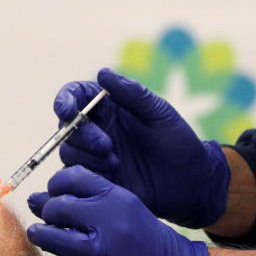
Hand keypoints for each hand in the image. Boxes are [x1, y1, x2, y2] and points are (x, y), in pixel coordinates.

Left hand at [9, 166, 207, 255]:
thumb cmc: (145, 238)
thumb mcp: (125, 206)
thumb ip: (87, 199)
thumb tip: (37, 197)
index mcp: (116, 198)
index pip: (71, 178)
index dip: (55, 185)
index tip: (54, 194)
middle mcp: (109, 222)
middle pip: (58, 207)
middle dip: (47, 211)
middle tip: (48, 219)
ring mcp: (103, 254)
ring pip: (54, 237)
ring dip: (40, 235)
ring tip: (39, 235)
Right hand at [55, 68, 229, 228]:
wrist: (190, 183)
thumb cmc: (178, 142)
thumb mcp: (159, 114)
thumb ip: (132, 93)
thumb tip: (102, 73)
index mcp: (109, 107)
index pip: (75, 96)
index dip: (64, 100)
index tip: (67, 110)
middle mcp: (97, 129)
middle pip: (67, 126)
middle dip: (80, 135)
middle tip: (106, 146)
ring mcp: (94, 155)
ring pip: (68, 151)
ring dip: (86, 157)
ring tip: (115, 163)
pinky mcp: (96, 179)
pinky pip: (76, 176)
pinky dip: (88, 174)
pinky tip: (112, 176)